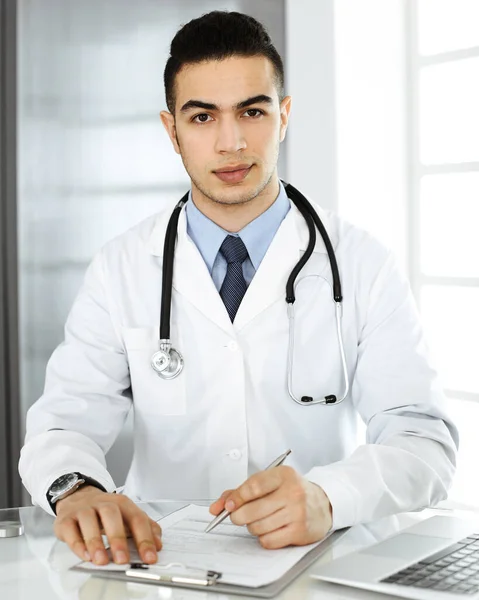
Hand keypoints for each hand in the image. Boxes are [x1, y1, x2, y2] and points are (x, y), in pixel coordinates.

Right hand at [54, 486, 161, 564]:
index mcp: (122, 503)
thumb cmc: (105, 511)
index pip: (137, 518)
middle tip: (123, 559)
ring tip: (102, 560)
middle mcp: (103, 503)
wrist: (78, 497)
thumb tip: (158, 543)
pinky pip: (70, 530)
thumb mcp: (127, 515)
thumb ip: (146, 528)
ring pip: (89, 521)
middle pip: (112, 515)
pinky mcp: (66, 519)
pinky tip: (85, 556)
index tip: (150, 557)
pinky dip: (77, 544)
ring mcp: (84, 510)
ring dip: (96, 542)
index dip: (145, 538)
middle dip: (118, 538)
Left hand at [209, 466, 331, 548]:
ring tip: (260, 520)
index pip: (253, 486)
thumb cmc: (291, 492)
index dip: (236, 497)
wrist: (322, 504)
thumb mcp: (269, 482)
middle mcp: (292, 492)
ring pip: (258, 527)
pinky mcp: (299, 531)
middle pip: (252, 510)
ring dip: (252, 526)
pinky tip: (271, 529)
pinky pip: (268, 541)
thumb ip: (241, 491)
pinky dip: (264, 538)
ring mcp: (297, 513)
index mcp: (283, 475)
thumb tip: (217, 507)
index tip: (227, 505)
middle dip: (238, 516)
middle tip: (238, 515)